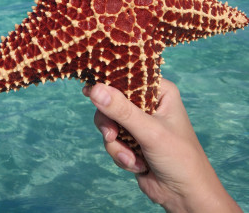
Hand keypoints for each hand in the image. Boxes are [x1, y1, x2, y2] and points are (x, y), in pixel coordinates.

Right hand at [83, 79, 241, 212]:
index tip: (89, 89)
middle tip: (111, 134)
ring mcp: (139, 123)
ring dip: (117, 144)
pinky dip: (120, 154)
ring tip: (131, 158)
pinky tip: (136, 165)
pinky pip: (112, 140)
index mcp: (159, 91)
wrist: (185, 197)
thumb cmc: (180, 159)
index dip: (108, 83)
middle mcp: (148, 103)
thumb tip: (95, 90)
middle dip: (110, 123)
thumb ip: (121, 111)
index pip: (129, 77)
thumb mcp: (150, 132)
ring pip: (109, 123)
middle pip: (112, 101)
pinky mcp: (131, 141)